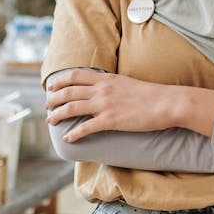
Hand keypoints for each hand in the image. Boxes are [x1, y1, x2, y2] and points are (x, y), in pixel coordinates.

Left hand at [46, 69, 176, 141]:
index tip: (51, 87)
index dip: (60, 81)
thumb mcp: (126, 82)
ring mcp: (105, 105)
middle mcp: (101, 89)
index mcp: (106, 78)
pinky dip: (73, 134)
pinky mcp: (110, 121)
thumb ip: (111, 84)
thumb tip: (101, 88)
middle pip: (68, 91)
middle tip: (47, 106)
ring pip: (72, 108)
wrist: (166, 102)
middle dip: (53, 99)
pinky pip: (85, 128)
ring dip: (57, 115)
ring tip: (50, 121)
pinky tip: (67, 138)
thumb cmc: (150, 94)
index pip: (75, 75)